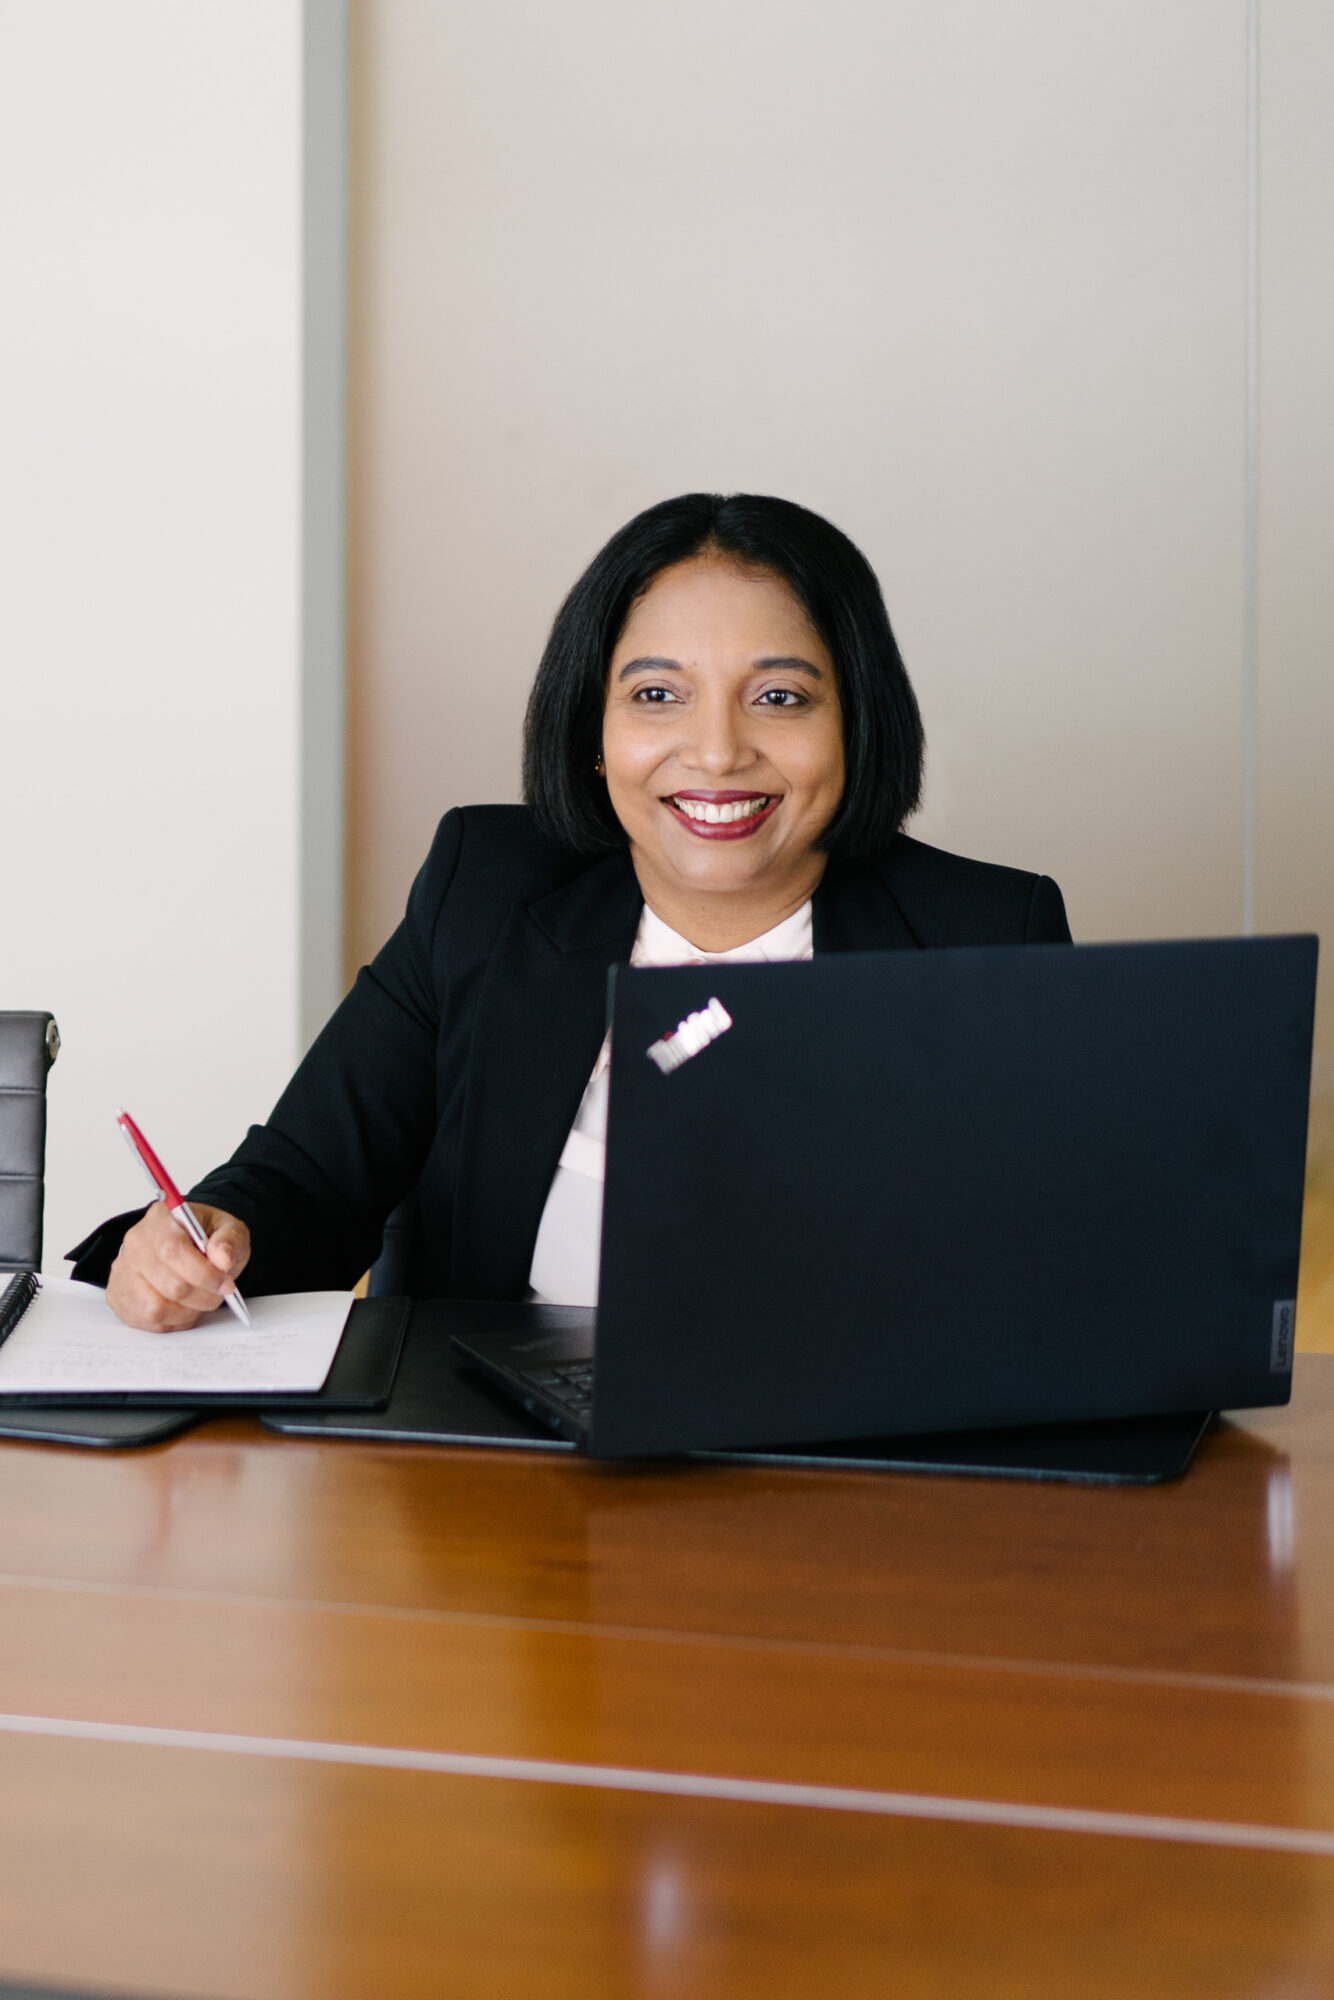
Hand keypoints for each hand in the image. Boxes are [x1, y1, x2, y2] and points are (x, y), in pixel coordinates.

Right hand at [106, 1202, 251, 1331]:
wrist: (185, 1243)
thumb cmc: (205, 1236)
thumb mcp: (228, 1229)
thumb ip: (230, 1241)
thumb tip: (223, 1258)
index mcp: (160, 1219)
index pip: (173, 1250)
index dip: (203, 1274)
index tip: (225, 1284)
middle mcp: (135, 1244)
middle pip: (169, 1285)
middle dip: (202, 1296)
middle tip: (218, 1294)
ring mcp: (123, 1271)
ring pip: (155, 1308)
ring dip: (187, 1312)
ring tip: (200, 1300)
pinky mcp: (119, 1295)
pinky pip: (146, 1321)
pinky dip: (172, 1320)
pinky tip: (183, 1306)